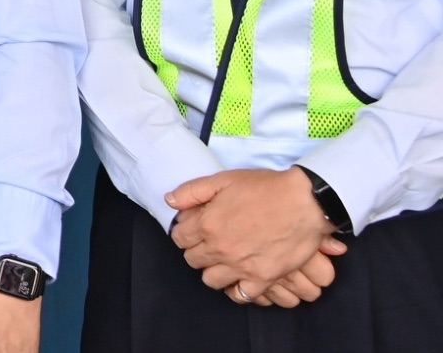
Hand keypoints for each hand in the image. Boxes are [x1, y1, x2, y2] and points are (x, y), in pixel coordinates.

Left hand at [166, 168, 341, 299]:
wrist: (305, 202)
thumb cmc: (264, 188)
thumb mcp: (223, 180)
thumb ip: (192, 191)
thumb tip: (170, 201)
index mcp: (207, 224)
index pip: (179, 238)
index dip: (184, 232)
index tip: (194, 229)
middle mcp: (220, 249)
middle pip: (193, 260)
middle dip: (197, 250)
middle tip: (209, 243)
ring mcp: (241, 266)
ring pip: (211, 280)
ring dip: (214, 271)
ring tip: (223, 261)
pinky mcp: (263, 278)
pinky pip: (240, 295)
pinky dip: (236, 289)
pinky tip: (239, 278)